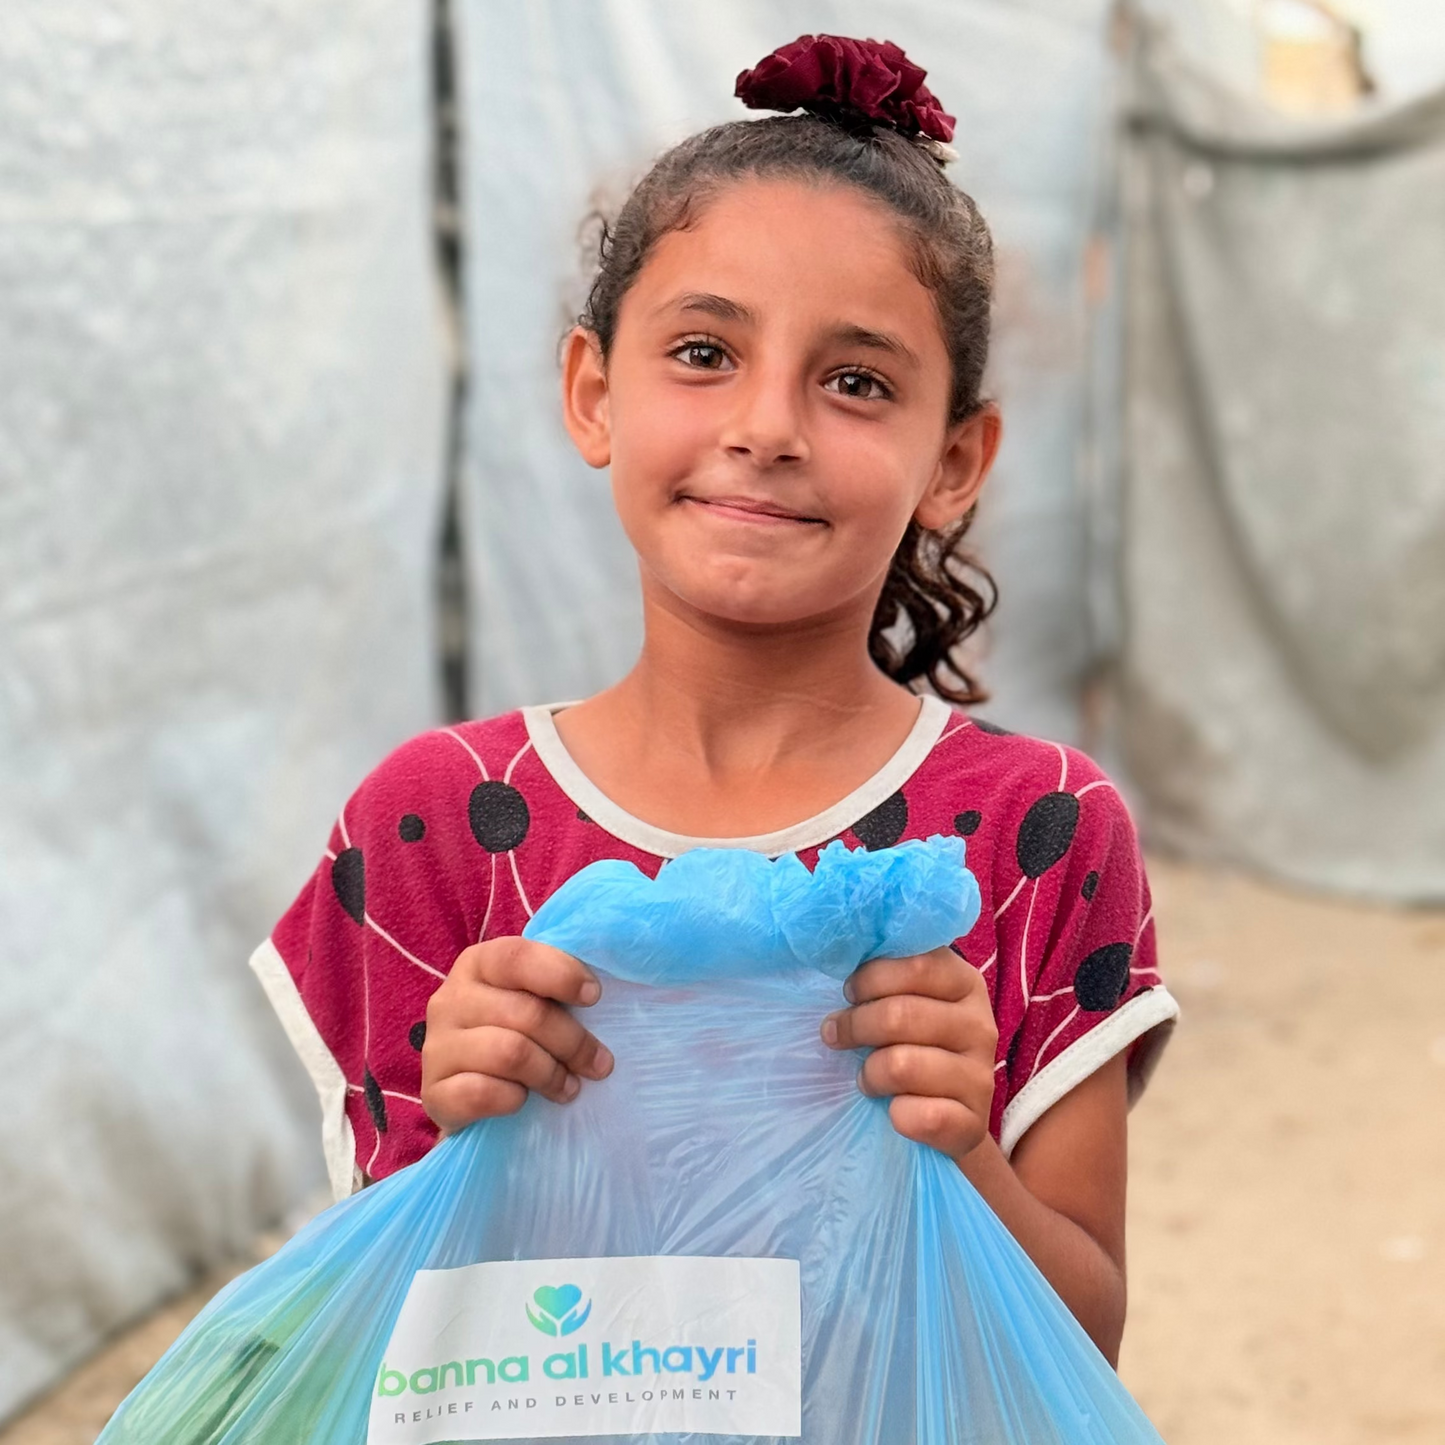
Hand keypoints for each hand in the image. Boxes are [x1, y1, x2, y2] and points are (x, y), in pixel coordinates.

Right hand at [421, 936, 613, 1131]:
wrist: (470, 1094)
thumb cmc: (515, 1035)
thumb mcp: (531, 998)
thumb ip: (554, 984)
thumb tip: (597, 988)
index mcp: (477, 964)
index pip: (517, 957)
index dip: (561, 974)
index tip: (594, 996)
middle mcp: (449, 1000)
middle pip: (526, 1013)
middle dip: (573, 1042)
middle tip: (599, 1064)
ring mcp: (436, 1047)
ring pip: (510, 1053)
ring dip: (551, 1074)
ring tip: (570, 1087)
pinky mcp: (432, 1093)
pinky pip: (483, 1093)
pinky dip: (514, 1099)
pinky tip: (523, 1101)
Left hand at [821, 945, 996, 1160]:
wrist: (949, 1118)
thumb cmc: (912, 1045)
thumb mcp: (906, 1000)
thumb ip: (885, 975)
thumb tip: (838, 951)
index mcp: (964, 983)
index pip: (918, 965)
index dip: (871, 978)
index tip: (850, 992)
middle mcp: (980, 1025)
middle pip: (900, 1015)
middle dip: (855, 1025)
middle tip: (837, 1035)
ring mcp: (981, 1076)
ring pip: (902, 1065)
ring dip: (870, 1073)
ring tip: (866, 1076)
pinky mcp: (974, 1123)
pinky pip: (921, 1116)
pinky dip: (897, 1115)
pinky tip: (894, 1111)